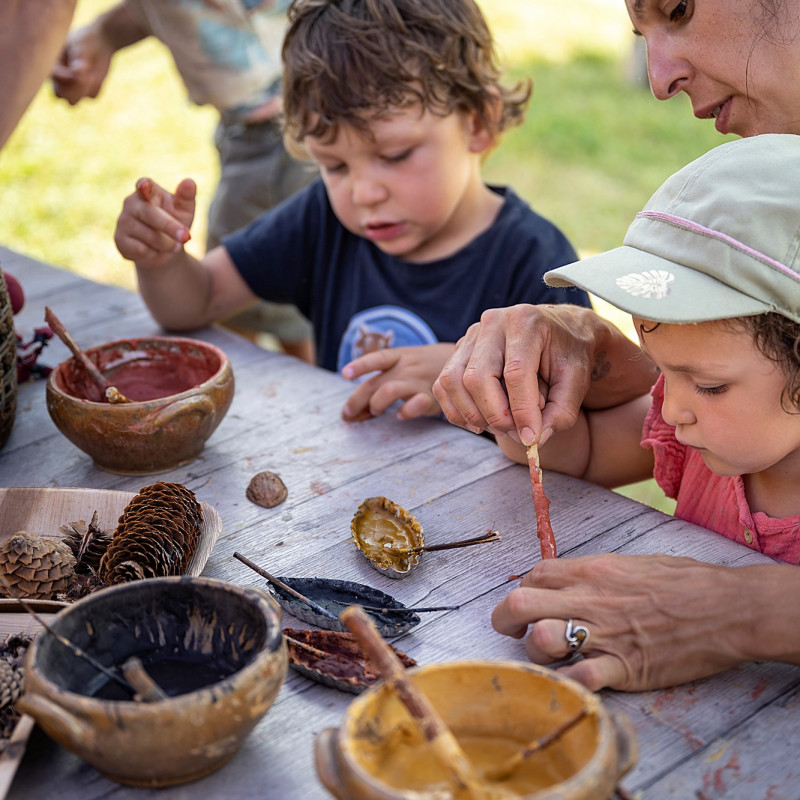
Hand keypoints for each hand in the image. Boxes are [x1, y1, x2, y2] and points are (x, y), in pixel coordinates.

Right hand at [51, 24, 111, 103]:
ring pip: (72, 102)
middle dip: (73, 89)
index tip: (78, 72)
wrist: (100, 43)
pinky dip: (97, 86)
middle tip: (85, 77)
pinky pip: (92, 96)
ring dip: (84, 90)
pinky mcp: (87, 91)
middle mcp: (59, 79)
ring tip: (92, 75)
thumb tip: (79, 75)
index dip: (65, 78)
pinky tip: (96, 74)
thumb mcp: (81, 48)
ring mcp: (73, 87)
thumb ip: (79, 60)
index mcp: (51, 64)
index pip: (52, 76)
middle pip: (59, 94)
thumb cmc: (86, 41)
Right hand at [114, 177, 194, 267]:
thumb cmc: (175, 223)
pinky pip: (141, 250)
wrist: (165, 250)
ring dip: (167, 244)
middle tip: (186, 237)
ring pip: (150, 236)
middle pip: (151, 214)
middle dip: (170, 227)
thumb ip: (186, 198)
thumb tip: (190, 182)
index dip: (145, 187)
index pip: (144, 186)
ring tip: (171, 244)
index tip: (145, 186)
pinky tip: (153, 251)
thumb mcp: (184, 211)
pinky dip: (154, 254)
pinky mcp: (119, 240)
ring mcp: (123, 221)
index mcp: (147, 191)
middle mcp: (131, 203)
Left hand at [341, 343, 454, 421]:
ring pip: (390, 390)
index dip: (360, 365)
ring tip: (374, 412)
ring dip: (376, 404)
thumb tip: (356, 403)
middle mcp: (408, 368)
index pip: (378, 358)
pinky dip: (405, 412)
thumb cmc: (426, 365)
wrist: (464, 363)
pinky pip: (416, 405)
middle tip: (347, 414)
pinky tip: (399, 415)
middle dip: (357, 400)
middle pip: (376, 383)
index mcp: (400, 356)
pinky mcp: (433, 398)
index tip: (344, 374)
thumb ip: (385, 377)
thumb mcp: (407, 361)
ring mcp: (420, 382)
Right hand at [433, 304, 650, 447]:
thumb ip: (562, 410)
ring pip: (452, 381)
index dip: (521, 410)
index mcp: (525, 321)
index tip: (531, 438)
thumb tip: (534, 438)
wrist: (558, 331)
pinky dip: (457, 411)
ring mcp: (471, 335)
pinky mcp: (459, 350)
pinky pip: (443, 386)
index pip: (515, 372)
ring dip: (472, 414)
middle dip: (495, 415)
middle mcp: (492, 323)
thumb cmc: (568, 354)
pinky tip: (480, 423)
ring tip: (501, 427)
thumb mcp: (577, 380)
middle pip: (476, 377)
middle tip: (517, 433)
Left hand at [492, 553, 754, 690]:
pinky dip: (569, 686)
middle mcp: (589, 599)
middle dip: (504, 620)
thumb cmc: (684, 581)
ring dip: (535, 655)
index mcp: (591, 571)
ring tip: (550, 659)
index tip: (532, 604)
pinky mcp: (624, 668)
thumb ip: (595, 572)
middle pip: (519, 604)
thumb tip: (570, 579)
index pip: (533, 575)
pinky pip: (579, 680)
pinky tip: (575, 683)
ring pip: (540, 642)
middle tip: (512, 632)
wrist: (727, 608)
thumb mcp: (632, 562)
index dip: (524, 590)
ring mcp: (604, 635)